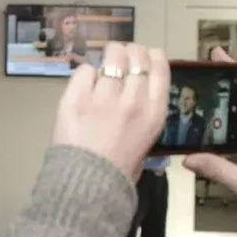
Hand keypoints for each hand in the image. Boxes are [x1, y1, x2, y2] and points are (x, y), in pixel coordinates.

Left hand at [52, 42, 169, 180]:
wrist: (88, 183)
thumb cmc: (120, 169)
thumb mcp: (147, 143)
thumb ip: (145, 116)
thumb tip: (138, 98)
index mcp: (155, 112)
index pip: (160, 68)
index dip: (151, 56)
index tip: (145, 56)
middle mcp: (133, 99)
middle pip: (136, 56)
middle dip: (129, 53)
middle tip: (120, 59)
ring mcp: (103, 97)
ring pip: (111, 57)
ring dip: (109, 57)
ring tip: (104, 65)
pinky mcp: (76, 98)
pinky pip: (85, 70)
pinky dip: (87, 73)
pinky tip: (86, 83)